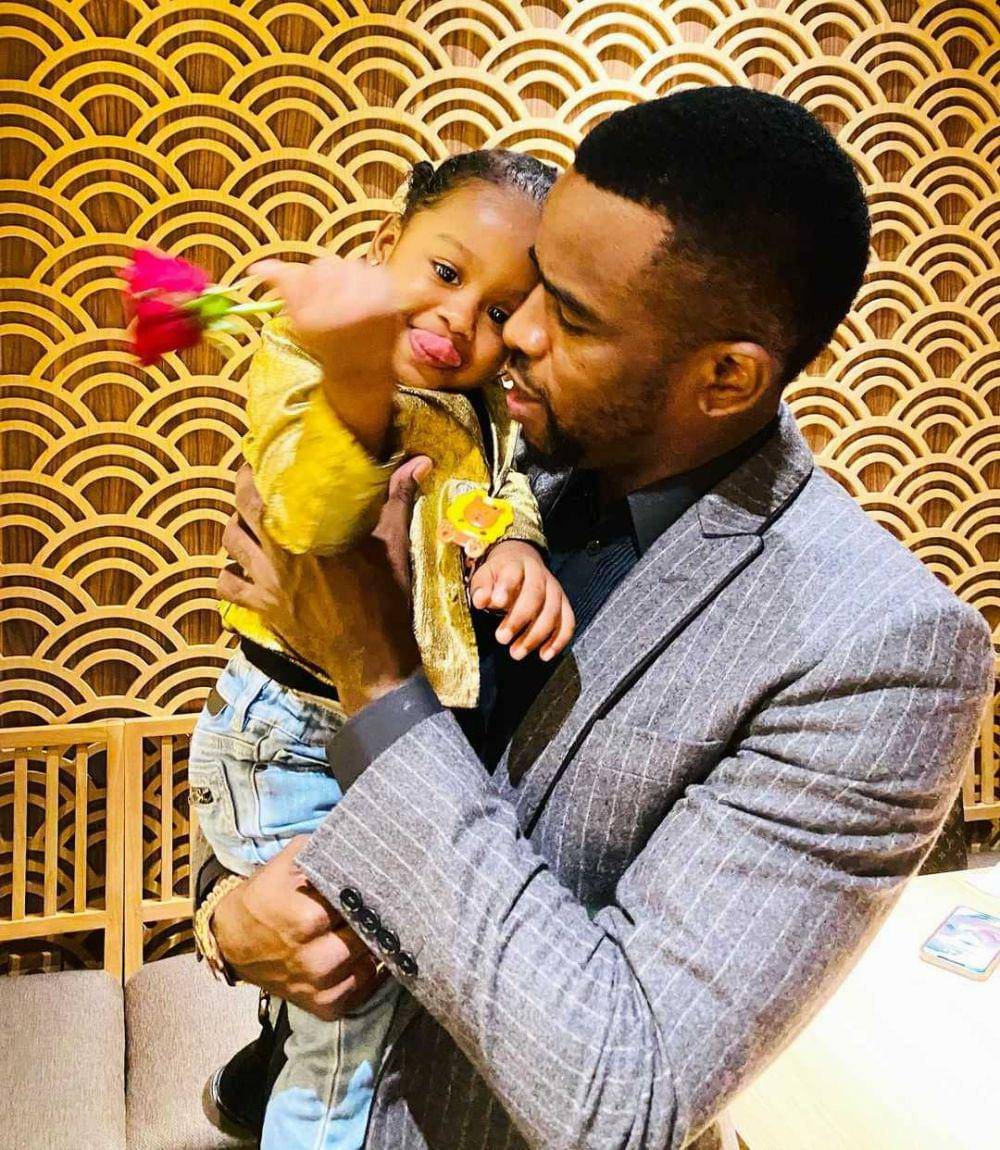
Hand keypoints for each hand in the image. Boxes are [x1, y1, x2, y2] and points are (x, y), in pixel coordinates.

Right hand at [212, 839, 384, 1019]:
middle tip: (379, 907)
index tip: (371, 886)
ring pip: (367, 966)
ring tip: (373, 930)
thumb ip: (318, 850)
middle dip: (369, 922)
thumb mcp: (284, 865)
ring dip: (372, 947)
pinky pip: (361, 993)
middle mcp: (312, 959)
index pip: (352, 906)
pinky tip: (368, 956)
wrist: (233, 940)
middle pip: (364, 937)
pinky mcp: (323, 1007)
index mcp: (303, 920)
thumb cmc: (264, 897)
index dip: (362, 895)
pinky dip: (368, 975)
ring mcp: (317, 987)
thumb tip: (352, 840)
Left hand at [217, 457, 430, 712]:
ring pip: (230, 543)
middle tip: (248, 479)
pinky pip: (228, 587)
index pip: (269, 489)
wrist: (371, 656)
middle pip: (243, 509)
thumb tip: (420, 462)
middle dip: (241, 489)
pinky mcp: (263, 608)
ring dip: (234, 528)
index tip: (260, 458)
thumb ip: (397, 500)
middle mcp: (280, 552)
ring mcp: (267, 581)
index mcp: (311, 531)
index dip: (257, 470)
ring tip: (245, 522)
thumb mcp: (394, 546)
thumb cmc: (386, 600)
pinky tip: (238, 569)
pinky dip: (227, 575)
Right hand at [249, 255, 400, 454]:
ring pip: (350, 264)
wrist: (363, 369)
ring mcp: (372, 301)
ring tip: (348, 299)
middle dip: (325, 278)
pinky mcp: (390, 297)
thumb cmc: (328, 344)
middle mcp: (346, 307)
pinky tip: (364, 298)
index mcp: (319, 316)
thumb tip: (257, 267)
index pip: (308, 271)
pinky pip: (372, 269)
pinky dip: (366, 280)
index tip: (312, 296)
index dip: (308, 281)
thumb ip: (283, 288)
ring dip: (346, 277)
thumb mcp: (300, 321)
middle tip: (330, 298)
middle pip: (328, 264)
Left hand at [469, 540, 574, 661]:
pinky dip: (558, 641)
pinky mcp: (564, 605)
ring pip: (552, 613)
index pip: (513, 573)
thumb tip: (480, 600)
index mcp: (518, 564)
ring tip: (516, 653)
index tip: (496, 602)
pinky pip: (567, 623)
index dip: (506, 587)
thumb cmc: (500, 575)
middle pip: (535, 596)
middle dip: (518, 619)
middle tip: (501, 638)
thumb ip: (482, 588)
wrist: (523, 563)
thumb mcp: (485, 576)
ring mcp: (555, 590)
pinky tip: (544, 655)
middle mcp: (540, 575)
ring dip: (535, 636)